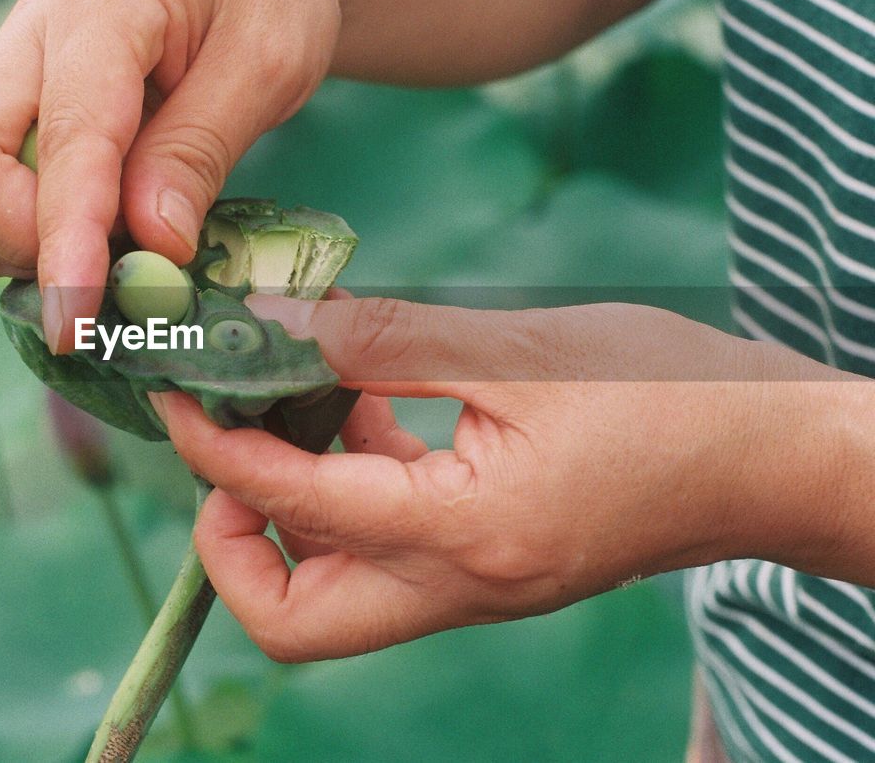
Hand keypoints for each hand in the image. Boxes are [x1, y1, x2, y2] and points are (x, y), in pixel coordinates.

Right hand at [0, 0, 343, 351]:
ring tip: (97, 253)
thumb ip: (202, 152)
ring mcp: (5, 68)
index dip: (66, 238)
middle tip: (103, 271)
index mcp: (103, 3)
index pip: (65, 138)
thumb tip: (152, 247)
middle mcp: (29, 32)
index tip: (75, 317)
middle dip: (13, 239)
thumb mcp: (268, 65)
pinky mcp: (2, 106)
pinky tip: (76, 238)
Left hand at [148, 295, 872, 662]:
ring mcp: (474, 585)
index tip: (174, 396)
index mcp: (462, 536)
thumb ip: (389, 340)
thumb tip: (281, 323)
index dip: (215, 453)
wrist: (770, 457)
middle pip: (295, 621)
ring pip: (336, 590)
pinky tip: (371, 407)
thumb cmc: (671, 397)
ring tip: (302, 402)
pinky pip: (387, 547)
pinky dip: (354, 485)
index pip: (293, 511)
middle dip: (231, 543)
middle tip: (228, 448)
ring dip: (293, 505)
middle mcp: (458, 585)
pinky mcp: (489, 562)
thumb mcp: (520, 352)